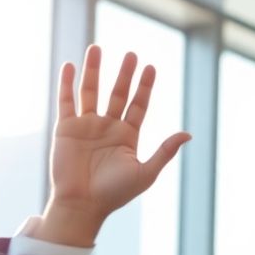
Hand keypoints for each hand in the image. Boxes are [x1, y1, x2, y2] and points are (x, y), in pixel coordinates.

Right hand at [39, 46, 190, 245]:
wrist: (82, 206)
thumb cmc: (114, 194)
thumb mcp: (145, 172)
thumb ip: (165, 151)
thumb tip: (188, 134)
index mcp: (127, 136)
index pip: (138, 105)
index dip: (144, 87)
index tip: (151, 68)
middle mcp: (107, 127)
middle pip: (117, 94)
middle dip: (124, 74)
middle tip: (131, 54)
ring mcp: (86, 126)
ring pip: (91, 91)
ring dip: (94, 70)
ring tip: (97, 48)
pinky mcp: (66, 128)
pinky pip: (67, 101)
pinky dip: (68, 84)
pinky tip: (72, 66)